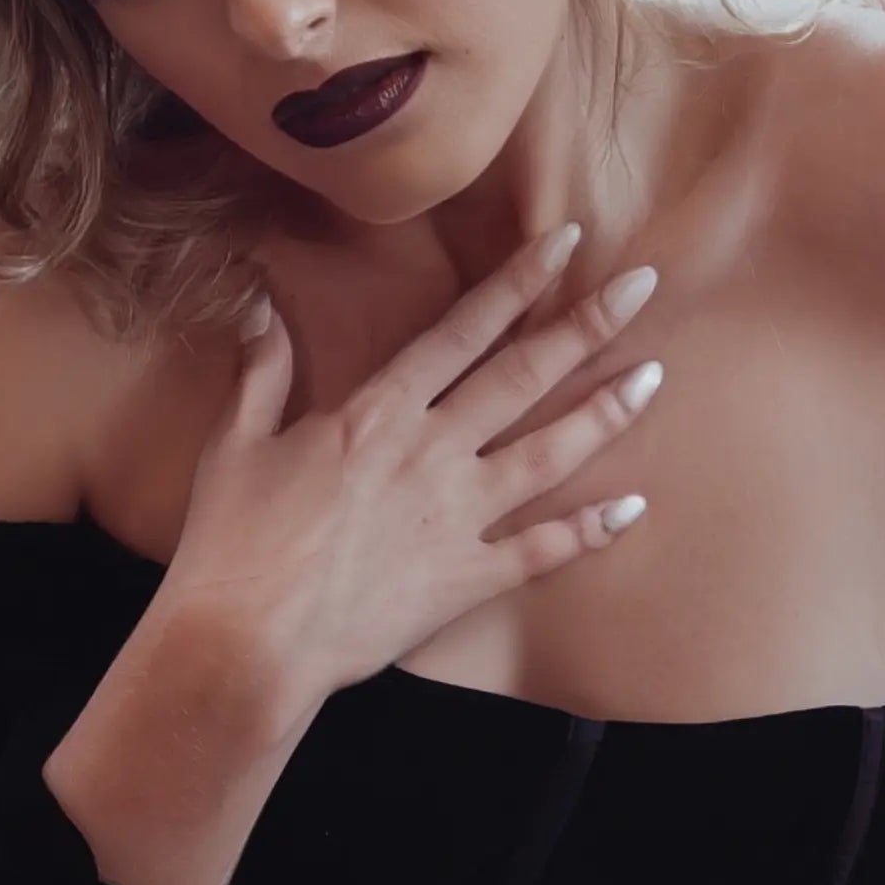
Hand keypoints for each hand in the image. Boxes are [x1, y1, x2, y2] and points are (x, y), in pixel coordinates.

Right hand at [163, 220, 662, 708]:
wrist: (246, 642)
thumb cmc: (231, 545)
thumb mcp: (237, 444)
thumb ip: (262, 370)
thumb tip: (261, 304)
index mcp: (377, 413)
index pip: (463, 331)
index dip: (517, 282)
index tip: (566, 242)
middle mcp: (430, 454)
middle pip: (523, 377)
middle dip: (587, 326)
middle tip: (644, 286)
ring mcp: (455, 519)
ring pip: (548, 455)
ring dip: (604, 414)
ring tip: (653, 377)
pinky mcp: (464, 580)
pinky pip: (540, 551)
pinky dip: (589, 530)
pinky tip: (632, 507)